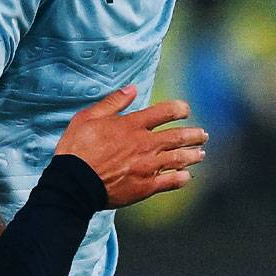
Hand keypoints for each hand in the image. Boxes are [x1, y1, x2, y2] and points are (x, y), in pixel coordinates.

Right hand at [54, 85, 205, 207]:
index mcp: (132, 125)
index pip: (166, 112)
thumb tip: (132, 88)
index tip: (185, 111)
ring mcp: (148, 167)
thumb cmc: (77, 149)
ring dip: (193, 155)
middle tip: (202, 135)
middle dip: (194, 135)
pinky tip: (186, 176)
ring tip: (200, 154)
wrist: (73, 182)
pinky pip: (171, 182)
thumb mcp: (88, 117)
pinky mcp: (145, 187)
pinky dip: (181, 178)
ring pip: (179, 159)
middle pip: (178, 137)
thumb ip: (113, 102)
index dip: (179, 109)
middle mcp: (145, 144)